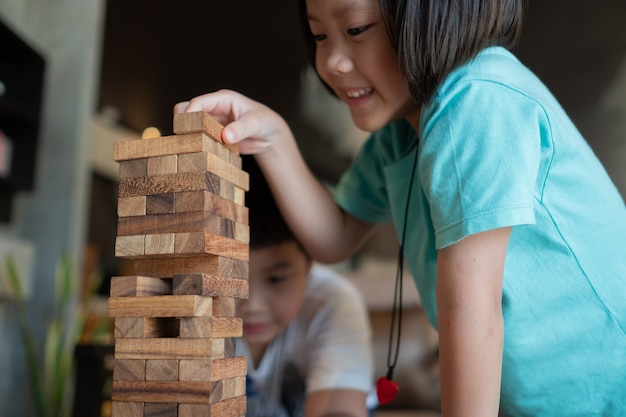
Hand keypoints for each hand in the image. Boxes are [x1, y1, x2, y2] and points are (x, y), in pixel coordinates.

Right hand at [173, 89, 291, 155]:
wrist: (269, 135)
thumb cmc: (264, 122)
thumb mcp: (256, 123)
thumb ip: (241, 129)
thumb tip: (225, 136)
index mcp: (223, 99)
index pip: (199, 102)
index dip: (190, 113)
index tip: (186, 128)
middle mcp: (213, 108)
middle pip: (186, 110)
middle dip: (184, 123)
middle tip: (186, 139)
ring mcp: (211, 122)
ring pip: (190, 125)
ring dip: (189, 135)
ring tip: (193, 148)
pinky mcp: (212, 135)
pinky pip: (198, 139)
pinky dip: (196, 145)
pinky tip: (200, 154)